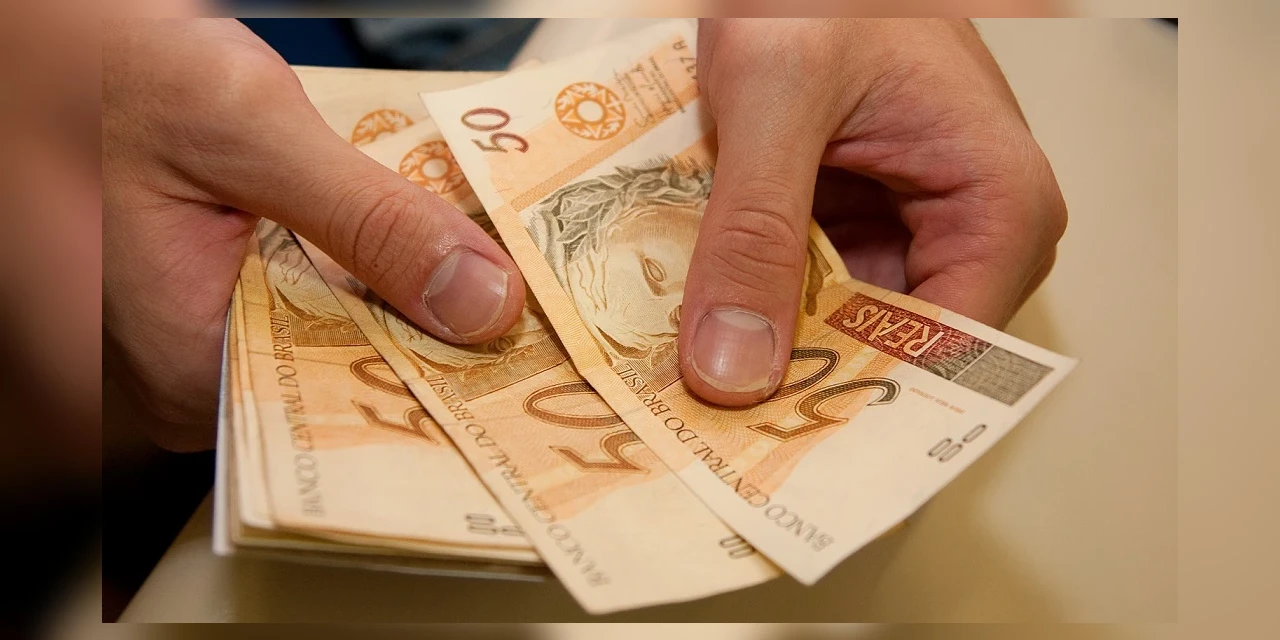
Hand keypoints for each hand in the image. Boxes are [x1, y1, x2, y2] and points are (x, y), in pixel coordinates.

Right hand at [103, 19, 525, 449]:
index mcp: (179, 374)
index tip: (516, 355)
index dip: (438, 379)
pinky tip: (393, 241)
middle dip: (424, 330)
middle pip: (340, 378)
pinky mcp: (197, 305)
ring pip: (324, 341)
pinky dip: (350, 273)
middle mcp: (176, 380)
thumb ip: (368, 221)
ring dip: (390, 295)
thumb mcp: (245, 130)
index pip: (344, 411)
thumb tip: (478, 300)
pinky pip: (297, 309)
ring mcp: (182, 345)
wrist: (37, 37)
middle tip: (505, 295)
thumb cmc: (101, 73)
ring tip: (462, 263)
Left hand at [680, 18, 1066, 406]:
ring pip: (836, 334)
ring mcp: (908, 236)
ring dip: (764, 349)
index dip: (854, 412)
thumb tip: (736, 365)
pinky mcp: (853, 228)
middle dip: (796, 388)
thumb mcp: (778, 95)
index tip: (769, 452)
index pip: (943, 358)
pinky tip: (699, 321)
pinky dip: (753, 305)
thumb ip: (755, 229)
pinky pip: (806, 294)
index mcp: (999, 207)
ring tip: (686, 377)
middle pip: (885, 357)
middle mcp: (968, 236)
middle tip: (705, 427)